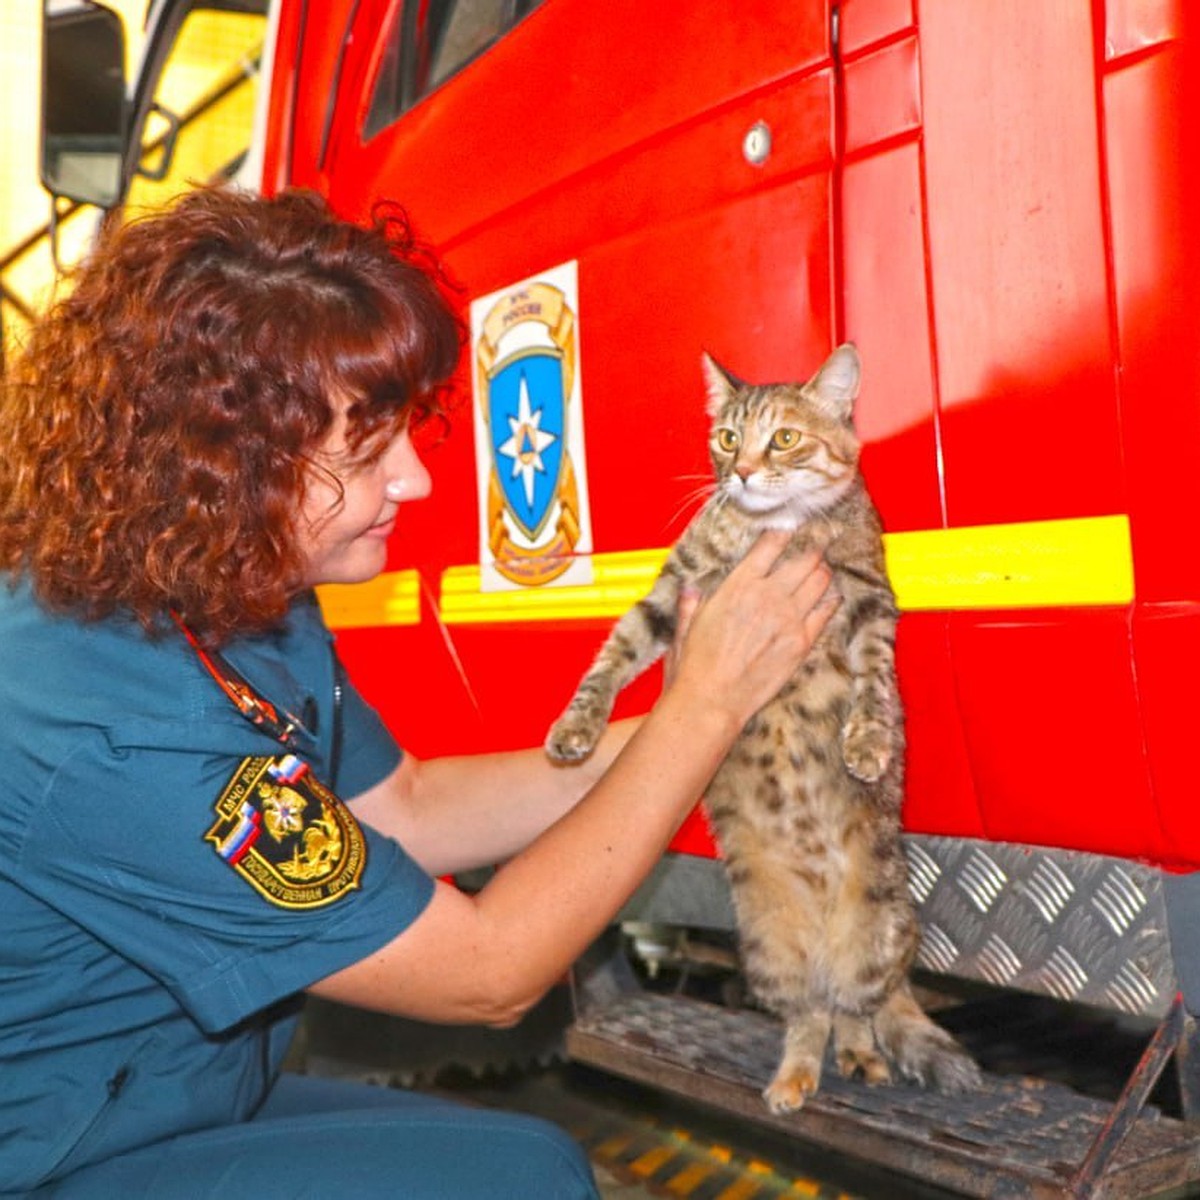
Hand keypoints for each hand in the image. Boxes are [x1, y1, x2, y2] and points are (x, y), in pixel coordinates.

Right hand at [667, 530, 836, 727]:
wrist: (711, 701)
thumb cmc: (695, 666)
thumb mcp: (686, 626)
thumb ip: (692, 603)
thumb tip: (690, 590)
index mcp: (739, 585)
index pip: (771, 545)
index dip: (785, 533)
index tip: (790, 529)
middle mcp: (767, 595)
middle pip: (804, 559)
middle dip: (812, 550)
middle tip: (816, 547)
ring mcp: (788, 618)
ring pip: (820, 580)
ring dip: (823, 571)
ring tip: (823, 569)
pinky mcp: (802, 642)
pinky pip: (826, 611)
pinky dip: (831, 600)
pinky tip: (830, 598)